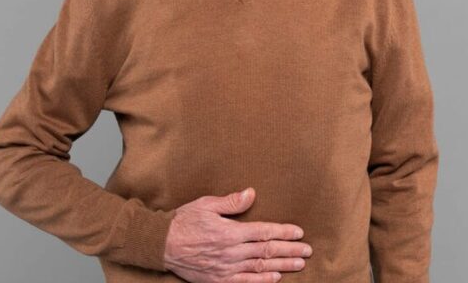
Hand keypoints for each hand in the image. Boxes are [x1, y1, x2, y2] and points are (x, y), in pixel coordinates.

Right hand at [163, 187, 311, 281]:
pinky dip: (262, 281)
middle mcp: (231, 252)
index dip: (284, 232)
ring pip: (260, 267)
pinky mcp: (219, 280)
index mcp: (230, 232)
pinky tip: (275, 278)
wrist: (161, 245)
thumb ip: (230, 202)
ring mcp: (225, 268)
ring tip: (299, 264)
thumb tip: (251, 194)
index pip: (264, 232)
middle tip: (307, 251)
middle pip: (266, 251)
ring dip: (282, 266)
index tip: (299, 233)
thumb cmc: (183, 222)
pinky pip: (245, 282)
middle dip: (289, 250)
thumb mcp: (206, 205)